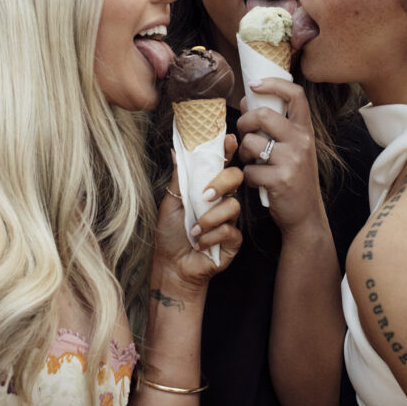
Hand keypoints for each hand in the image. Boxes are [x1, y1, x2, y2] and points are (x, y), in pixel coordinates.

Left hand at [153, 135, 242, 287]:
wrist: (172, 266)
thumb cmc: (170, 234)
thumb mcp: (170, 202)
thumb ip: (178, 178)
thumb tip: (176, 150)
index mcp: (207, 188)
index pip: (221, 164)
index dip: (227, 151)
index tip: (229, 139)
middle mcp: (221, 201)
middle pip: (236, 178)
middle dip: (222, 183)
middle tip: (204, 196)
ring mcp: (229, 220)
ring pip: (232, 207)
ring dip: (209, 219)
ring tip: (193, 230)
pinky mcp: (234, 240)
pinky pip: (230, 230)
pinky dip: (211, 237)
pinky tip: (200, 243)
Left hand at [237, 78, 326, 235]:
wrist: (306, 214)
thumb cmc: (294, 177)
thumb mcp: (294, 148)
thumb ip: (277, 126)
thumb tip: (249, 100)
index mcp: (305, 130)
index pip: (295, 95)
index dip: (274, 84)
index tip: (255, 85)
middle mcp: (302, 142)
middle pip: (264, 115)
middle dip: (244, 122)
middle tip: (243, 133)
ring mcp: (292, 161)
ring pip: (251, 143)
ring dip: (243, 153)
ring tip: (250, 161)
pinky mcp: (280, 180)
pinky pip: (249, 170)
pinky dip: (247, 176)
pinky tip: (257, 181)